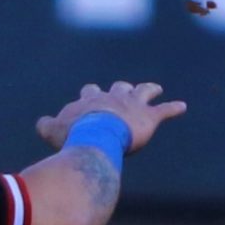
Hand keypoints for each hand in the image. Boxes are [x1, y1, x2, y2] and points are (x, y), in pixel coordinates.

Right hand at [37, 82, 187, 154]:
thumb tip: (42, 122)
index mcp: (90, 100)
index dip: (91, 98)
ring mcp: (132, 105)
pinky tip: (182, 106)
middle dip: (121, 90)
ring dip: (149, 90)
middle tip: (123, 92)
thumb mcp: (52, 130)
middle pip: (118, 87)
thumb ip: (46, 125)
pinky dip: (174, 108)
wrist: (96, 136)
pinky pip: (165, 111)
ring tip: (155, 88)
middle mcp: (112, 97)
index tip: (89, 104)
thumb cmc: (72, 134)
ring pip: (143, 91)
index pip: (90, 93)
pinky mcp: (149, 117)